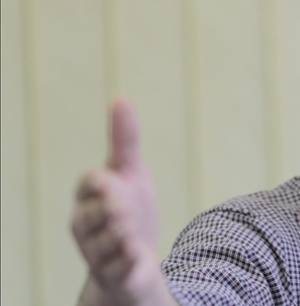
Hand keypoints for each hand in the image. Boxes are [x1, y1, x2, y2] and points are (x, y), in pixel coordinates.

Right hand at [71, 99, 174, 305]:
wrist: (134, 260)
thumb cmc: (128, 210)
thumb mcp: (130, 173)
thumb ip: (124, 140)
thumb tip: (120, 98)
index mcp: (90, 198)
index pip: (90, 183)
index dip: (101, 183)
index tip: (114, 180)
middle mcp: (87, 226)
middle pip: (92, 214)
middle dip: (110, 211)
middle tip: (123, 210)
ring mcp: (99, 253)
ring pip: (103, 245)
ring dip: (118, 239)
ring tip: (132, 239)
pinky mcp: (116, 275)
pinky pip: (119, 271)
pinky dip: (128, 265)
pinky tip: (139, 260)